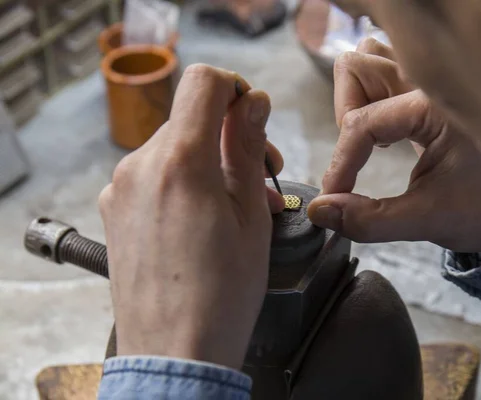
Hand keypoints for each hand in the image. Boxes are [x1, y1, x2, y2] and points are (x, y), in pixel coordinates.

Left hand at [99, 65, 283, 368]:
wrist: (175, 352)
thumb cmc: (220, 296)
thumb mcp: (251, 216)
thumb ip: (247, 149)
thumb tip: (251, 105)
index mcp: (181, 162)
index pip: (203, 83)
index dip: (235, 91)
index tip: (252, 118)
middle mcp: (140, 167)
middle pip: (189, 117)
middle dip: (228, 135)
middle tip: (259, 174)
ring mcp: (121, 190)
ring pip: (172, 147)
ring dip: (207, 161)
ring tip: (232, 204)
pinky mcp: (114, 210)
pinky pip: (153, 174)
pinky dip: (181, 181)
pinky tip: (202, 218)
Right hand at [308, 39, 480, 252]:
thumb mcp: (425, 220)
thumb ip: (369, 219)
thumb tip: (320, 211)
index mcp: (438, 109)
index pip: (363, 122)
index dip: (340, 163)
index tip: (333, 197)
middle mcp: (433, 83)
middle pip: (357, 67)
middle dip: (344, 114)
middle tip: (355, 156)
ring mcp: (429, 81)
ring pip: (367, 60)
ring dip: (354, 99)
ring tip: (368, 140)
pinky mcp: (424, 91)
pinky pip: (381, 72)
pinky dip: (367, 98)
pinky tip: (383, 134)